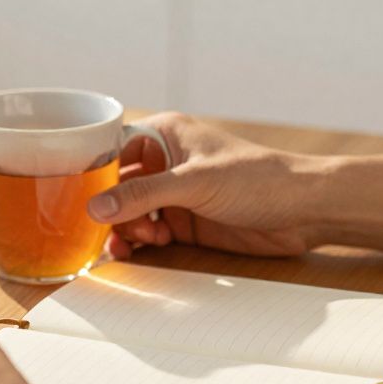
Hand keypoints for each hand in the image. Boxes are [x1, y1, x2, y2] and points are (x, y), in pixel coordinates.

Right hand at [89, 113, 333, 258]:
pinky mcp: (185, 223)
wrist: (304, 210)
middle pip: (116, 186)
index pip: (112, 150)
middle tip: (114, 229)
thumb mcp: (195, 183)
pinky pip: (149, 233)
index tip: (78, 198)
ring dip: (125, 229)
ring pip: (130, 213)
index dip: (93, 174)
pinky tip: (144, 249)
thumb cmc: (258, 178)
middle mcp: (165, 162)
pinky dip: (140, 243)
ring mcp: (174, 195)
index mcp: (165, 134)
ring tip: (137, 241)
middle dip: (110, 209)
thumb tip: (95, 208)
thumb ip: (144, 195)